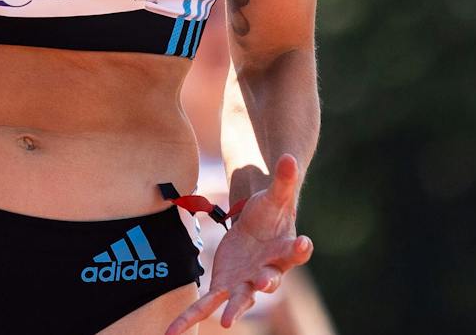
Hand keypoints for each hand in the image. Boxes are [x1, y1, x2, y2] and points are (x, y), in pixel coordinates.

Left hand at [165, 154, 314, 333]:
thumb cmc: (271, 212)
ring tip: (228, 321)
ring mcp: (246, 283)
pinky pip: (206, 305)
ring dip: (233, 309)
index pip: (296, 250)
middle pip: (270, 279)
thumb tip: (288, 156)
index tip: (304, 242)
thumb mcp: (275, 193)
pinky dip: (191, 318)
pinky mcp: (224, 287)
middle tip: (266, 286)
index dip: (300, 247)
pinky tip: (171, 331)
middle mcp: (269, 272)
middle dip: (267, 284)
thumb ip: (283, 178)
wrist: (257, 228)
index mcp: (285, 249)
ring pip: (239, 300)